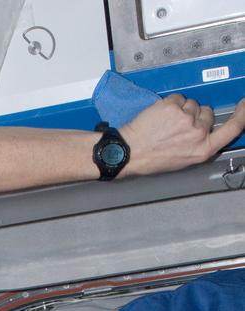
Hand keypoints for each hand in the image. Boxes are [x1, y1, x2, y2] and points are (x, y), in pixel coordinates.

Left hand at [122, 94, 244, 176]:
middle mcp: (198, 134)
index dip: (243, 114)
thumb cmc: (152, 159)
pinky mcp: (174, 106)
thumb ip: (199, 145)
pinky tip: (160, 117)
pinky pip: (179, 99)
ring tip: (166, 125)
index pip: (232, 128)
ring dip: (182, 110)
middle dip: (196, 116)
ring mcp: (186, 119)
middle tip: (177, 129)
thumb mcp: (183, 160)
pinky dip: (170, 105)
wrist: (129, 153)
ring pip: (192, 105)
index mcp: (203, 150)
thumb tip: (207, 130)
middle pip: (208, 113)